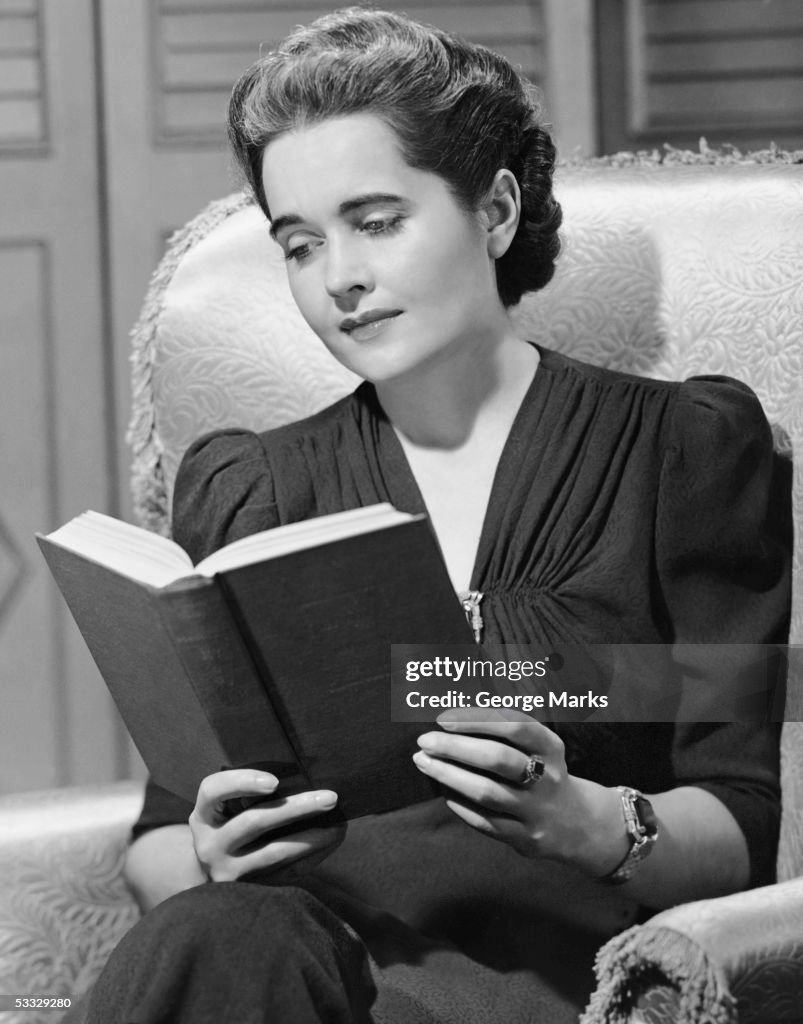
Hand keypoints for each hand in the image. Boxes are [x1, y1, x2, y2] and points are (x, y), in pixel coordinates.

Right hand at [189, 769, 345, 882]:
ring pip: (274, 852)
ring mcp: (228, 872)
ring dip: (311, 836)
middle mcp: (210, 845)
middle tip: (330, 797)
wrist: (213, 875)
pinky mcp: (249, 891)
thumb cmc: (227, 827)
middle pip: (254, 821)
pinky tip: (330, 842)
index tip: (275, 781)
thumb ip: (246, 795)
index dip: (242, 782)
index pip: (213, 791)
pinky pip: (286, 872)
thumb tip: (301, 775)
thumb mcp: (222, 811)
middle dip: (296, 808)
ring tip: (338, 825)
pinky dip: (312, 856)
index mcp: (203, 816)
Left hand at [412, 707, 624, 873]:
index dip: (478, 720)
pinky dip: (460, 804)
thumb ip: (505, 731)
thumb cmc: (543, 772)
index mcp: (551, 747)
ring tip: (424, 762)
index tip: (444, 718)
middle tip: (425, 740)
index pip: (515, 726)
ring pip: (486, 793)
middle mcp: (547, 778)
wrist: (576, 823)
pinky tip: (444, 791)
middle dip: (455, 748)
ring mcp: (536, 810)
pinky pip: (485, 822)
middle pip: (497, 759)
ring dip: (449, 776)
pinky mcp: (524, 838)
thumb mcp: (539, 747)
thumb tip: (454, 717)